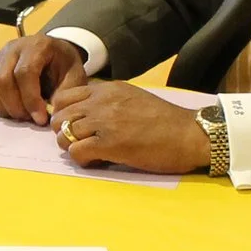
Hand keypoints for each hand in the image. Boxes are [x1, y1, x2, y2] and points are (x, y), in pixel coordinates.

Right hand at [0, 34, 88, 124]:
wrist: (55, 52)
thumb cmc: (64, 66)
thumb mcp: (74, 77)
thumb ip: (64, 95)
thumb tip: (51, 117)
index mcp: (37, 46)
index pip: (25, 72)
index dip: (30, 100)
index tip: (40, 119)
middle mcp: (12, 48)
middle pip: (2, 80)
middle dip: (15, 106)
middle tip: (28, 119)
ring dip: (0, 106)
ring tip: (17, 115)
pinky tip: (4, 109)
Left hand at [49, 80, 209, 173]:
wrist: (190, 134)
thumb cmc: (167, 121)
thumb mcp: (134, 99)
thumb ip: (110, 103)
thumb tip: (90, 116)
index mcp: (108, 89)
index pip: (64, 98)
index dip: (64, 115)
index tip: (74, 127)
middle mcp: (102, 101)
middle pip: (60, 117)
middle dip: (64, 133)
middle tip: (80, 143)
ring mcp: (105, 122)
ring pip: (65, 135)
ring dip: (72, 148)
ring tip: (90, 154)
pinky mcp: (110, 143)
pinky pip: (77, 151)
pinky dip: (82, 160)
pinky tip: (98, 161)